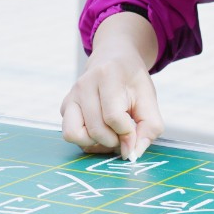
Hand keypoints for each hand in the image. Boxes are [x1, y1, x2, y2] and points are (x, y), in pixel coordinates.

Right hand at [61, 46, 163, 160]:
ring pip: (75, 134)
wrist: (114, 59)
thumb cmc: (132, 81)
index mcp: (108, 76)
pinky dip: (86, 140)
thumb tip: (133, 154)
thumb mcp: (149, 99)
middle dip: (114, 140)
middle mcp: (84, 85)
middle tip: (124, 134)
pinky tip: (100, 131)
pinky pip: (69, 134)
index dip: (127, 133)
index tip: (135, 133)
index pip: (113, 117)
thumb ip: (149, 127)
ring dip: (96, 143)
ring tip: (110, 134)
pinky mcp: (64, 106)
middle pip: (95, 129)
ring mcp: (71, 96)